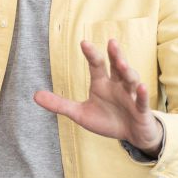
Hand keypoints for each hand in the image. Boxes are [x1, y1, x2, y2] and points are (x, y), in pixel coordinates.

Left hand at [34, 39, 163, 155]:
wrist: (132, 135)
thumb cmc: (108, 120)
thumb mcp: (81, 113)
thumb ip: (60, 104)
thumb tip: (34, 95)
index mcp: (102, 83)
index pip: (97, 65)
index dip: (91, 54)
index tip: (84, 43)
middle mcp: (117, 85)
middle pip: (117, 66)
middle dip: (115, 55)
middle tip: (111, 43)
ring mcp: (131, 96)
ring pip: (131, 80)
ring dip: (128, 71)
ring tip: (122, 65)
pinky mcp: (141, 109)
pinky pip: (142, 101)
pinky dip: (143, 94)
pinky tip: (142, 87)